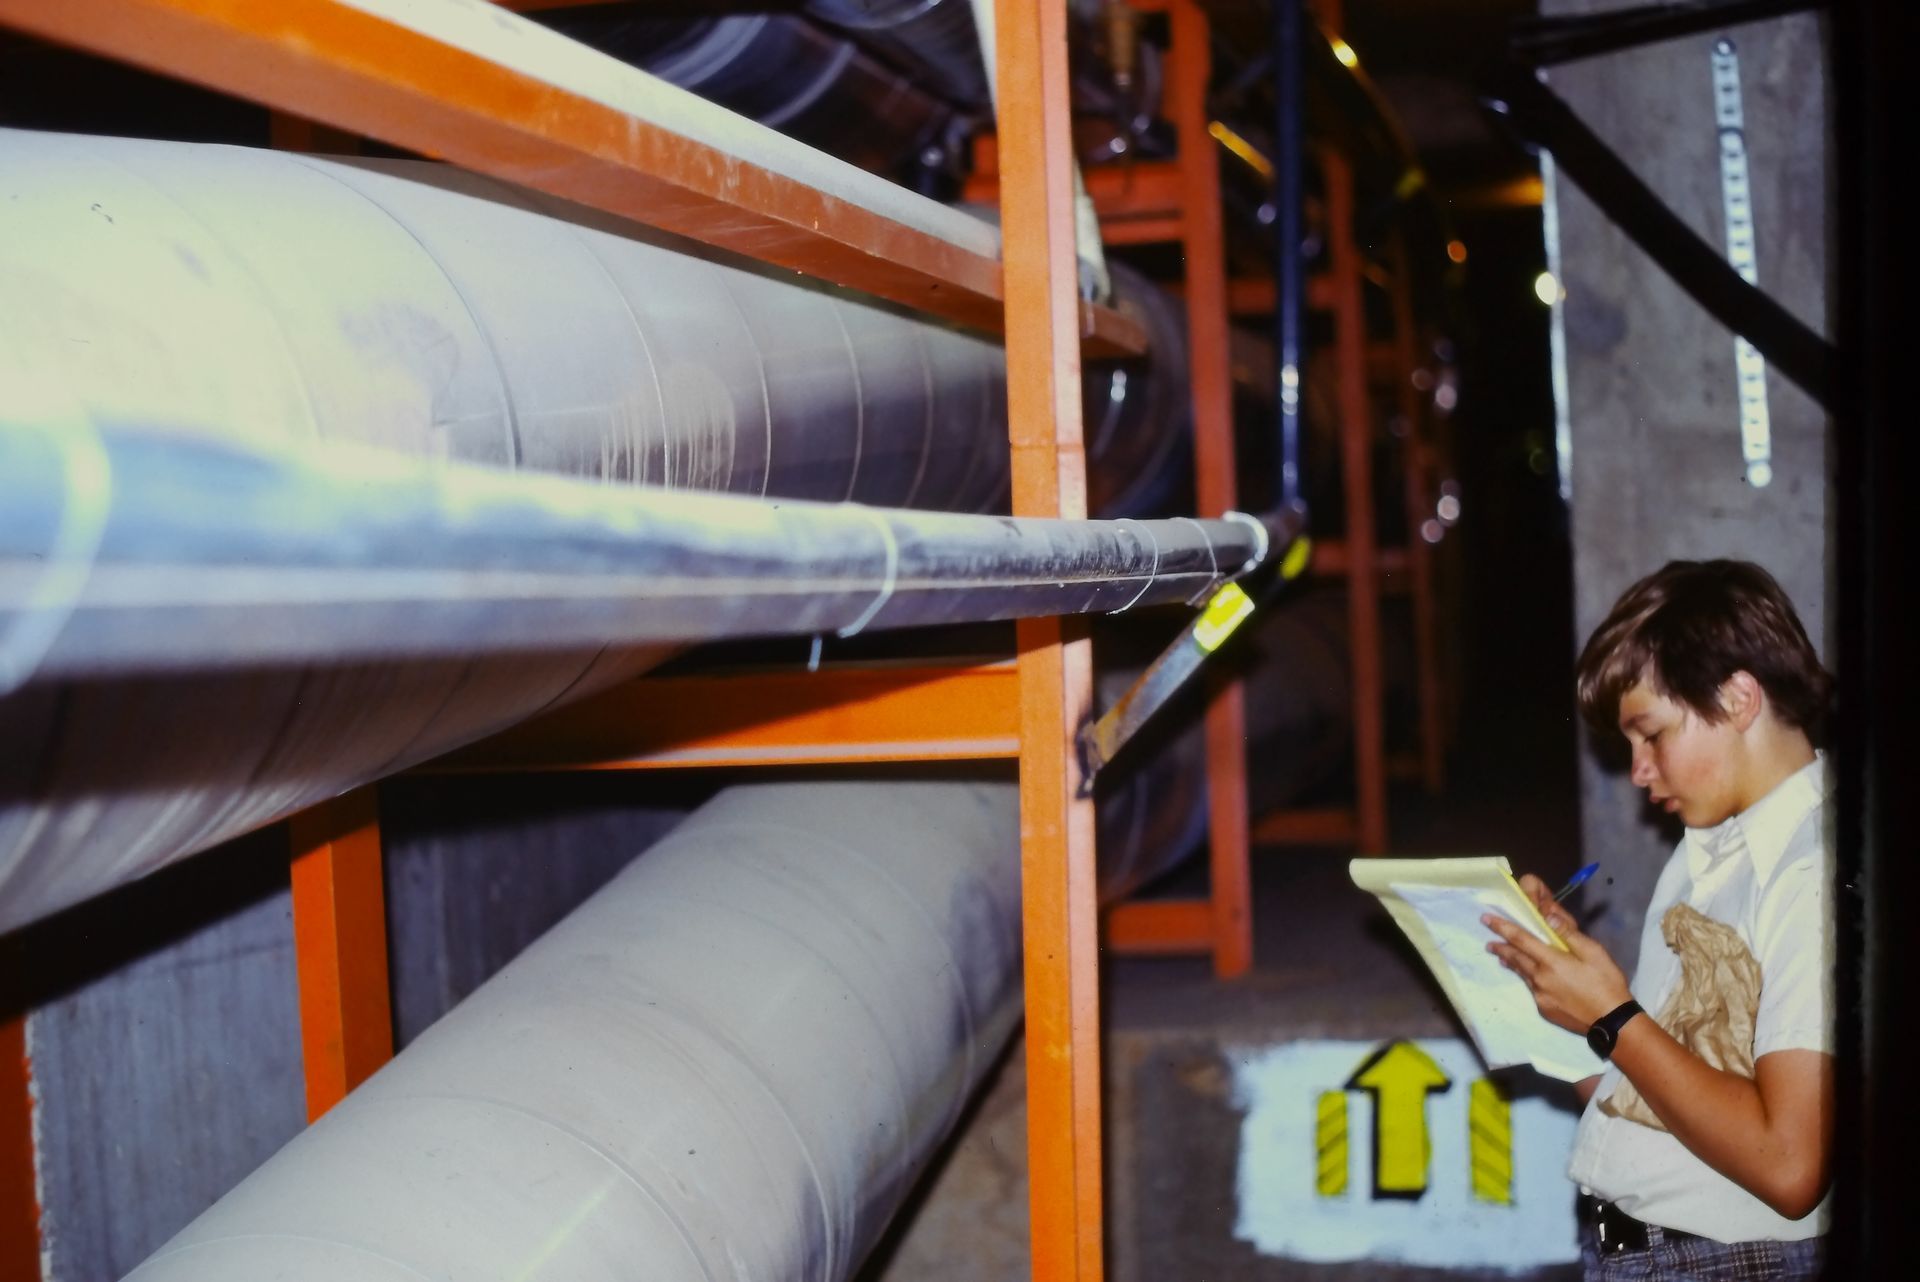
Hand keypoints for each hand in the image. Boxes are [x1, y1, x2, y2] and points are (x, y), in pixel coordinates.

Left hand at [1484, 879, 1631, 1034]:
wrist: (1613, 1022)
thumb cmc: (1606, 983)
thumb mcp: (1594, 952)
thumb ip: (1568, 934)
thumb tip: (1547, 916)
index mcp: (1551, 961)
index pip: (1520, 939)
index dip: (1502, 927)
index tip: (1486, 919)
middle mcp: (1539, 978)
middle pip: (1515, 958)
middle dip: (1501, 947)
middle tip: (1489, 942)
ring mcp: (1540, 996)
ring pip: (1522, 974)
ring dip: (1511, 963)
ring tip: (1502, 956)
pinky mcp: (1544, 1010)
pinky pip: (1532, 989)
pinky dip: (1527, 979)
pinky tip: (1530, 978)